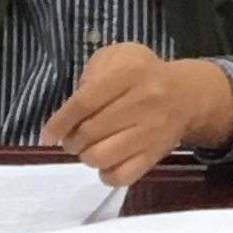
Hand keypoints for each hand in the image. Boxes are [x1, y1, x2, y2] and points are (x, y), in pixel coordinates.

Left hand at [42, 45, 232, 183]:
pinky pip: (122, 176)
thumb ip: (92, 72)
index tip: (47, 136)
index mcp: (130, 73)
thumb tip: (71, 106)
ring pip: (102, 157)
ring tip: (88, 148)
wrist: (186, 95)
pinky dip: (106, 174)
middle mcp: (143, 102)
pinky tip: (106, 162)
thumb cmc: (142, 74)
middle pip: (90, 133)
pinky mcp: (156, 155)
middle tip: (71, 138)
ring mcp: (151, 132)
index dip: (60, 122)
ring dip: (86, 156)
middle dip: (71, 140)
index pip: (85, 102)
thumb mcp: (118, 56)